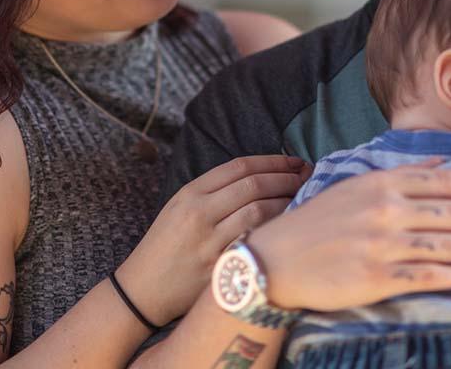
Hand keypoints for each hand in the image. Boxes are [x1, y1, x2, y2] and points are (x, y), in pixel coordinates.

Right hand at [118, 155, 310, 323]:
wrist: (142, 289)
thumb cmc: (166, 246)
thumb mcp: (180, 207)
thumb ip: (214, 191)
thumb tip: (262, 176)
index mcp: (190, 193)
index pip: (239, 167)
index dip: (273, 161)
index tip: (295, 162)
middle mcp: (199, 213)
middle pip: (253, 186)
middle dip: (287, 178)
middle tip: (308, 177)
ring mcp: (209, 242)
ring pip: (259, 212)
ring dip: (287, 202)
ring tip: (304, 199)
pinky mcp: (218, 268)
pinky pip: (255, 243)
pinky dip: (276, 232)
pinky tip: (290, 229)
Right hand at [247, 163, 450, 311]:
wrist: (275, 259)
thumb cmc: (318, 222)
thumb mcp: (356, 185)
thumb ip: (401, 173)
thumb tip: (441, 162)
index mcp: (381, 183)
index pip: (443, 181)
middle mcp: (385, 210)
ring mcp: (382, 245)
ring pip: (446, 243)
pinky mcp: (376, 277)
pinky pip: (428, 276)